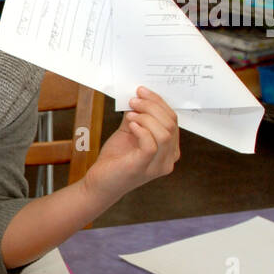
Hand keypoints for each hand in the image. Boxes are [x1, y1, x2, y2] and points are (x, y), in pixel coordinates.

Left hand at [84, 86, 179, 202]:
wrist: (100, 183)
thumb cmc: (115, 160)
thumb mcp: (129, 132)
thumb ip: (137, 116)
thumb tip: (139, 96)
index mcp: (170, 150)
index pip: (173, 120)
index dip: (159, 102)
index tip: (141, 91)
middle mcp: (169, 159)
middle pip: (171, 124)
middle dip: (152, 106)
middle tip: (134, 99)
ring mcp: (158, 166)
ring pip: (165, 132)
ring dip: (147, 116)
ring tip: (130, 114)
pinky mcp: (143, 168)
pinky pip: (151, 144)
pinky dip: (142, 130)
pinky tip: (130, 125)